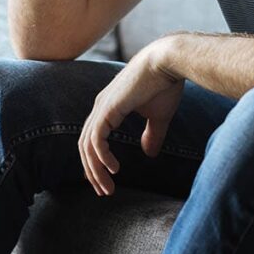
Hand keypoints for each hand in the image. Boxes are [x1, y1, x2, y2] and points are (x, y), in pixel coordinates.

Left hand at [78, 42, 183, 196]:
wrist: (168, 61)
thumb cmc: (165, 84)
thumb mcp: (158, 117)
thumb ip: (151, 135)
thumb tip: (148, 154)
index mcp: (108, 107)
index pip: (93, 139)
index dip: (95, 161)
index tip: (105, 180)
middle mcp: (100, 106)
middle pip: (85, 145)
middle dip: (92, 171)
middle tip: (103, 191)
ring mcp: (102, 107)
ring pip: (87, 145)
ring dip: (95, 170)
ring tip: (108, 187)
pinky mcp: (108, 108)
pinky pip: (96, 139)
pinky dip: (101, 157)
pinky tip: (114, 169)